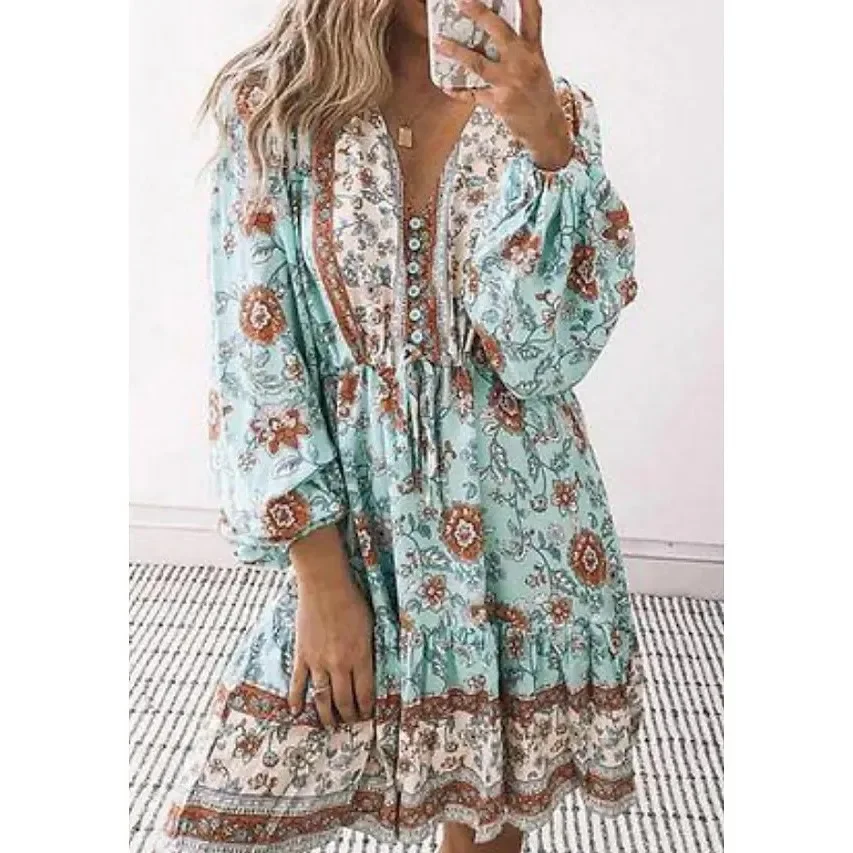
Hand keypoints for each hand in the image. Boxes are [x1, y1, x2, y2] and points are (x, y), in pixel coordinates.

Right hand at [287, 533, 374, 728]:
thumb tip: (371, 670)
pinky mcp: (302, 654)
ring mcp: (318, 661)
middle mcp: (340, 664)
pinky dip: (296, 699)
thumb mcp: (371, 626)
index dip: (366, 708)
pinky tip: (296, 712)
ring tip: (330, 725)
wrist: (325, 585)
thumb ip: (370, 650)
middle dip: (349, 715)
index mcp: (361, 656)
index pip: (365, 693)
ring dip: (326, 715)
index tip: (367, 715)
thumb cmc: (352, 601)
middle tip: (351, 722)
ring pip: (322, 697)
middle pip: (344, 700)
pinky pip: (298, 682)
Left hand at [434, 0, 572, 170]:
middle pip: (500, 31)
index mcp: (534, 50)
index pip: (533, 15)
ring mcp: (510, 82)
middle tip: (462, 2)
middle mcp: (523, 62)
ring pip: (478, 63)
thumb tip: (495, 33)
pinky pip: (473, 94)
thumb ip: (521, 48)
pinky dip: (458, 91)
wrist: (547, 128)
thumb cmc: (539, 96)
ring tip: (439, 42)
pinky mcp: (500, 102)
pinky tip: (447, 86)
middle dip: (480, 14)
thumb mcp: (537, 66)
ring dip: (456, 52)